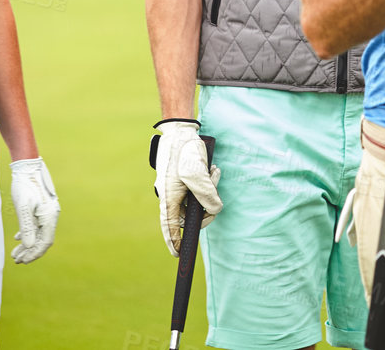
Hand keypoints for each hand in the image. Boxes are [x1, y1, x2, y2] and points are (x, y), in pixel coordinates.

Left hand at [9, 157, 59, 263]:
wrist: (27, 166)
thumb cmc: (24, 185)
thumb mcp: (23, 207)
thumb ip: (27, 227)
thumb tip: (29, 246)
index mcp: (49, 215)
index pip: (45, 242)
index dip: (34, 253)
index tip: (22, 261)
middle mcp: (51, 214)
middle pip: (43, 239)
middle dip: (30, 251)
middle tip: (16, 260)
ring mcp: (47, 211)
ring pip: (39, 233)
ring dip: (28, 244)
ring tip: (16, 253)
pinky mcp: (41, 207)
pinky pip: (37, 225)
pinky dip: (28, 234)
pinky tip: (19, 238)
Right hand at [152, 119, 220, 256]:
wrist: (180, 129)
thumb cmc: (184, 150)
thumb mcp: (197, 173)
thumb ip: (207, 194)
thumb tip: (215, 209)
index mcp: (169, 197)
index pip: (170, 226)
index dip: (174, 242)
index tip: (179, 254)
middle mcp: (171, 194)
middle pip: (188, 215)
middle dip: (204, 209)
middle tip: (214, 202)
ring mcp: (176, 187)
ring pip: (195, 200)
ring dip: (208, 191)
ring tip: (214, 173)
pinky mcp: (182, 178)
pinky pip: (197, 188)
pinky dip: (207, 182)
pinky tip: (212, 169)